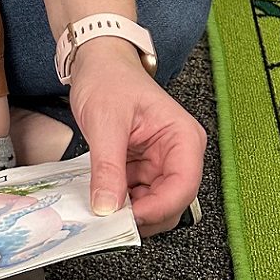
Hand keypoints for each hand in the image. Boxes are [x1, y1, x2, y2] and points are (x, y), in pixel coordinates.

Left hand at [69, 38, 206, 235]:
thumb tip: (107, 207)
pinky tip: (102, 195)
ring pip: (154, 203)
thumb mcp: (104, 121)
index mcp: (183, 138)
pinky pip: (138, 193)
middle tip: (110, 219)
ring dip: (130, 209)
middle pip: (171, 201)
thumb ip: (107, 166)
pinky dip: (121, 199)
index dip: (157, 208)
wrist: (96, 60)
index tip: (126, 219)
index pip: (183, 186)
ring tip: (101, 206)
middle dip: (143, 213)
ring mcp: (162, 160)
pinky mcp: (144, 165)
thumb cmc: (107, 77)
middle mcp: (179, 153)